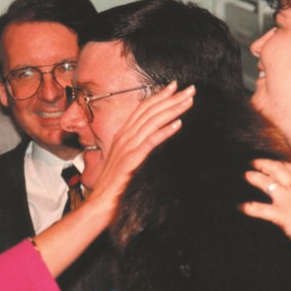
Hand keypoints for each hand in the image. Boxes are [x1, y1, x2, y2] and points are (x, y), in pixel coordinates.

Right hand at [87, 82, 194, 220]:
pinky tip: (178, 124)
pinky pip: (150, 142)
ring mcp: (127, 148)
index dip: (159, 96)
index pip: (142, 109)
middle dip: (171, 98)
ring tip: (189, 101)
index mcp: (122, 135)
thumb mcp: (125, 161)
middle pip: (149, 111)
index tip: (174, 87)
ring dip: (172, 109)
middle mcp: (124, 137)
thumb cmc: (114, 186)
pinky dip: (164, 131)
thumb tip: (150, 141)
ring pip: (152, 122)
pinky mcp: (131, 160)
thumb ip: (136, 148)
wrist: (100, 204)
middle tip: (190, 89)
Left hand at [242, 158, 290, 242]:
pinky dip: (249, 207)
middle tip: (255, 163)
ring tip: (247, 175)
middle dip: (265, 164)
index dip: (281, 163)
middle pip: (277, 169)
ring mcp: (286, 200)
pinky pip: (260, 209)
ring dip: (255, 178)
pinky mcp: (279, 214)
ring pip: (266, 183)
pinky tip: (241, 207)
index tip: (276, 162)